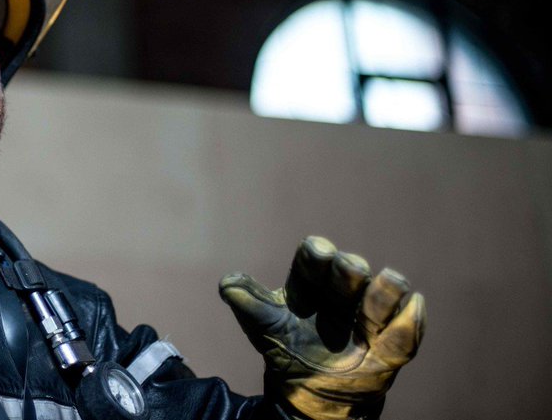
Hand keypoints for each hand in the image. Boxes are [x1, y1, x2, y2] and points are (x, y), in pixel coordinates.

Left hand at [219, 236, 424, 419]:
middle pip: (348, 274)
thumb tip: (228, 285)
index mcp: (310, 283)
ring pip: (381, 299)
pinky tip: (415, 304)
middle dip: (349, 270)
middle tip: (351, 268)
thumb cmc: (284, 347)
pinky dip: (410, 320)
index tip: (319, 251)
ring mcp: (367, 319)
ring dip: (385, 291)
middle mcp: (342, 293)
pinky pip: (403, 335)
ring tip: (392, 280)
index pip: (314, 260)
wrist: (309, 391)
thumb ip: (249, 304)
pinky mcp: (389, 348)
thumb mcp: (263, 326)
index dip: (317, 254)